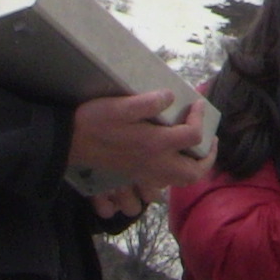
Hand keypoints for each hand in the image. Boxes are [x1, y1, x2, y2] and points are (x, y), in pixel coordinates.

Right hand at [71, 89, 200, 198]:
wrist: (69, 142)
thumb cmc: (94, 121)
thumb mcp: (118, 105)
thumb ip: (146, 102)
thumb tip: (170, 96)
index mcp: (154, 144)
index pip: (193, 135)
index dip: (199, 118)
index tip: (196, 103)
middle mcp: (155, 163)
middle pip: (194, 172)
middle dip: (208, 156)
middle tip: (210, 139)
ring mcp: (146, 172)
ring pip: (181, 181)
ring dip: (195, 167)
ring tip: (196, 150)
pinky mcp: (137, 175)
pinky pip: (167, 183)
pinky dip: (178, 173)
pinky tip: (173, 157)